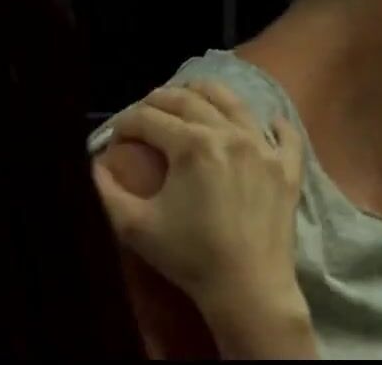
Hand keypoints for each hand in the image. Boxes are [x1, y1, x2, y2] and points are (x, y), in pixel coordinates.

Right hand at [93, 80, 304, 309]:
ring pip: (235, 105)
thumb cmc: (189, 257)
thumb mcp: (135, 226)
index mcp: (191, 145)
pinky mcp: (288, 169)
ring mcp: (264, 149)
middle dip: (160, 100)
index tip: (115, 136)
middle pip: (189, 101)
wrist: (248, 288)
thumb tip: (93, 165)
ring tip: (193, 93)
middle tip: (144, 110)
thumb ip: (106, 191)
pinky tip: (269, 121)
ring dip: (209, 94)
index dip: (126, 123)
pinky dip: (276, 124)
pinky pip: (286, 136)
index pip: (149, 119)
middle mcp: (230, 135)